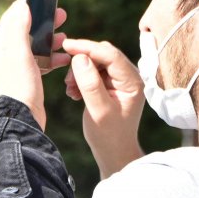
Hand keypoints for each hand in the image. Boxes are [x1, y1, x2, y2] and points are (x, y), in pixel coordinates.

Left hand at [0, 0, 69, 129]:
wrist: (22, 120)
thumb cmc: (19, 87)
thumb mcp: (18, 54)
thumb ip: (19, 29)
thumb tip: (22, 7)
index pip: (11, 19)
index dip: (27, 8)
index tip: (42, 0)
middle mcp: (5, 57)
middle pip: (25, 31)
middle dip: (43, 23)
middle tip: (61, 15)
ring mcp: (16, 70)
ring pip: (35, 47)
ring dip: (50, 40)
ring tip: (65, 38)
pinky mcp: (26, 81)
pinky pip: (41, 63)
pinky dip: (52, 58)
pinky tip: (65, 58)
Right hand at [62, 39, 144, 177]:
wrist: (113, 152)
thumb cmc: (109, 135)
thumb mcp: (98, 111)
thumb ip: (90, 84)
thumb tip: (80, 58)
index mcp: (132, 81)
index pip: (110, 54)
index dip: (87, 47)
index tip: (66, 45)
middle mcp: (129, 76)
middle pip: (102, 55)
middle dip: (82, 62)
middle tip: (67, 80)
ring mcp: (120, 80)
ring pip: (95, 62)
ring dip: (79, 72)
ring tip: (71, 90)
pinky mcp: (111, 84)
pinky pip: (93, 71)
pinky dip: (81, 78)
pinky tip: (74, 93)